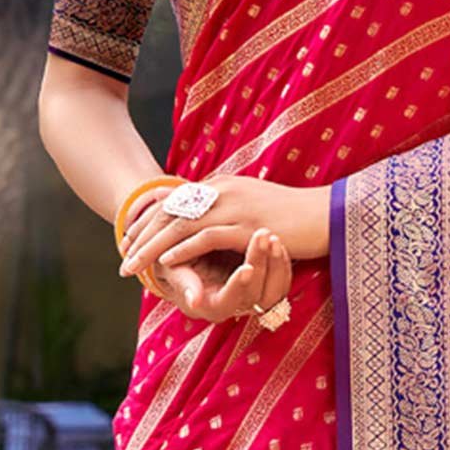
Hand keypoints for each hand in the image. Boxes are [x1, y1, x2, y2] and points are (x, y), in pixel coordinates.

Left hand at [117, 174, 329, 279]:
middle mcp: (224, 191)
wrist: (326, 214)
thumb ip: (227, 206)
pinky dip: (182, 250)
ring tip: (134, 265)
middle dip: (143, 234)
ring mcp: (236, 208)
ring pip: (181, 226)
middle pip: (172, 211)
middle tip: (123, 255)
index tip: (132, 239)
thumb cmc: (292, 215)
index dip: (150, 220)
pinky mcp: (247, 227)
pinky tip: (165, 265)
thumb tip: (207, 219)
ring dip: (153, 247)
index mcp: (223, 185)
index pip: (175, 200)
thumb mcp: (253, 203)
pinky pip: (206, 237)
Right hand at [145, 226, 292, 324]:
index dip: (238, 286)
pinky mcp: (265, 282)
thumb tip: (194, 301)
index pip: (230, 302)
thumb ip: (185, 283)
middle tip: (262, 235)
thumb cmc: (177, 263)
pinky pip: (282, 278)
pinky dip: (281, 259)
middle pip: (257, 295)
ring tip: (271, 235)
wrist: (190, 255)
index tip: (247, 268)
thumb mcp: (174, 270)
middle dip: (261, 264)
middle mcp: (236, 306)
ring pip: (275, 289)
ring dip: (276, 263)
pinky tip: (275, 238)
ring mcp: (253, 295)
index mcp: (212, 307)